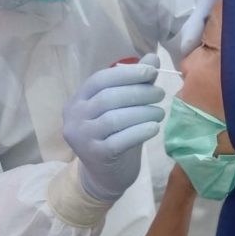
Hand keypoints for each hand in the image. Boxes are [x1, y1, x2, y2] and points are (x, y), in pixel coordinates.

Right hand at [63, 54, 164, 201]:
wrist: (103, 177)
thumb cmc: (114, 136)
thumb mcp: (122, 108)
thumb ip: (134, 83)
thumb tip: (152, 58)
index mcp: (77, 100)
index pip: (99, 79)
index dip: (126, 73)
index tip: (150, 72)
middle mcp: (74, 117)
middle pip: (108, 98)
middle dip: (138, 92)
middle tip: (160, 93)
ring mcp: (82, 137)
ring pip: (114, 118)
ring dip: (142, 112)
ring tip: (160, 111)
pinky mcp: (95, 155)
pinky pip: (120, 140)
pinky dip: (140, 131)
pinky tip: (154, 127)